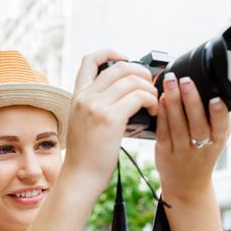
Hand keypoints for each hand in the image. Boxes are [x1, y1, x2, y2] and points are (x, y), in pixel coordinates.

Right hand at [63, 49, 158, 191]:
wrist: (80, 177)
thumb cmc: (86, 156)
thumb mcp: (83, 123)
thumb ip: (96, 106)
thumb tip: (124, 95)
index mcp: (77, 96)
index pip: (90, 60)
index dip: (110, 53)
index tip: (125, 59)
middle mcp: (85, 97)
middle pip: (120, 67)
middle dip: (141, 72)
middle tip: (150, 85)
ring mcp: (95, 107)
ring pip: (132, 80)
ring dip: (149, 88)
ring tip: (153, 103)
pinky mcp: (109, 118)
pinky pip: (139, 96)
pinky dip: (151, 101)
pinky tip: (153, 111)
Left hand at [155, 74, 230, 202]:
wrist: (187, 186)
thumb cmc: (201, 157)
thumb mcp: (216, 141)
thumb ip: (215, 120)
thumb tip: (209, 87)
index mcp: (217, 142)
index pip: (221, 127)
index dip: (219, 114)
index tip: (216, 99)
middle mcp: (201, 148)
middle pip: (197, 124)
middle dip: (192, 100)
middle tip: (186, 81)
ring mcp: (182, 152)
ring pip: (178, 126)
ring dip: (174, 103)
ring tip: (170, 84)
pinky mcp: (165, 153)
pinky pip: (163, 132)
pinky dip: (162, 115)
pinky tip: (161, 101)